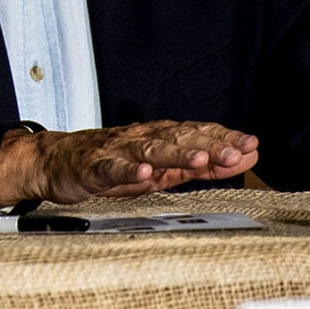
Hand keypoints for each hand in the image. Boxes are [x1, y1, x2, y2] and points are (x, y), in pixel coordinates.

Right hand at [0, 120, 259, 208]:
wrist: (57, 162)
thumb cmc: (112, 164)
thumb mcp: (161, 168)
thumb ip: (200, 166)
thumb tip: (242, 158)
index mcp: (160, 139)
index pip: (198, 134)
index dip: (225, 139)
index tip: (252, 146)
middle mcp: (143, 139)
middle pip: (180, 140)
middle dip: (210, 145)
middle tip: (236, 152)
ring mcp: (118, 152)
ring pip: (151, 151)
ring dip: (177, 154)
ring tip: (200, 159)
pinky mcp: (94, 168)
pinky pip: (112, 168)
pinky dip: (128, 170)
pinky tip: (144, 174)